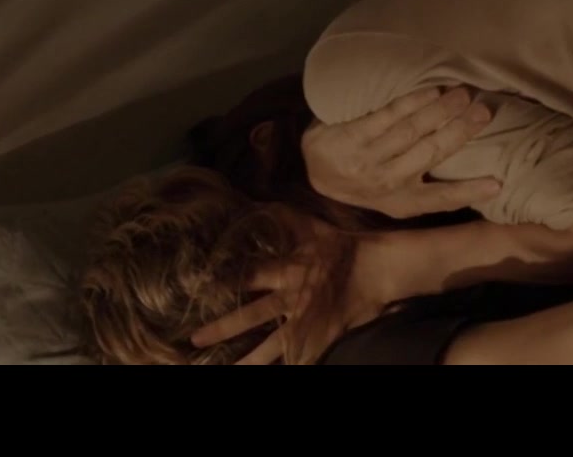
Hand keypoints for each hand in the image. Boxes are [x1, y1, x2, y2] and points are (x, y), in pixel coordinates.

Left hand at [189, 214, 360, 364]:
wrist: (377, 269)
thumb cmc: (344, 247)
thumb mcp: (313, 227)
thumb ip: (285, 216)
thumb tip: (259, 201)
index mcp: (286, 270)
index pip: (248, 277)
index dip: (222, 283)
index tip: (197, 290)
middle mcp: (290, 298)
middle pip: (251, 315)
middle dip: (222, 328)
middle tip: (195, 339)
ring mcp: (305, 321)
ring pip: (271, 345)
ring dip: (249, 360)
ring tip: (228, 371)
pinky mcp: (321, 337)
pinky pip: (301, 356)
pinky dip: (290, 363)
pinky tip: (277, 370)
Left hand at [303, 86, 501, 217]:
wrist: (314, 171)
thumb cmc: (367, 179)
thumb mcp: (393, 195)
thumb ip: (423, 186)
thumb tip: (477, 176)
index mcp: (401, 203)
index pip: (440, 200)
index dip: (469, 192)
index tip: (497, 183)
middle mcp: (384, 185)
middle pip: (430, 154)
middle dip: (460, 131)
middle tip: (484, 112)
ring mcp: (365, 161)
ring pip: (411, 131)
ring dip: (440, 110)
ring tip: (463, 95)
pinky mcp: (349, 138)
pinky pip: (387, 115)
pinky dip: (413, 101)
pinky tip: (432, 91)